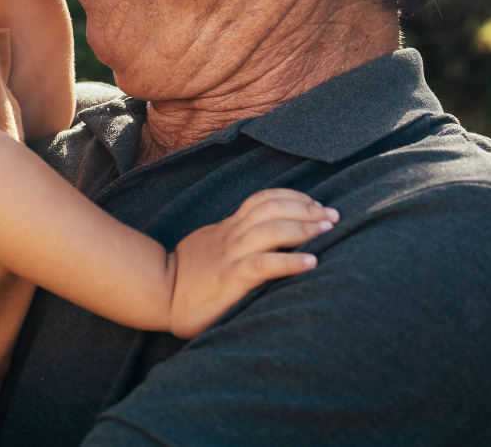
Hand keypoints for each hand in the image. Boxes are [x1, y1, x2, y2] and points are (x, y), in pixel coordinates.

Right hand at [168, 188, 338, 337]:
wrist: (158, 293)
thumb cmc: (187, 275)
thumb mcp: (210, 246)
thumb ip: (233, 240)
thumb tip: (262, 240)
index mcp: (228, 228)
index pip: (263, 199)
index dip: (293, 198)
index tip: (317, 206)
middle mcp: (232, 236)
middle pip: (272, 208)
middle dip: (307, 208)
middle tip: (332, 216)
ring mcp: (231, 256)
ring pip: (271, 229)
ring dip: (303, 227)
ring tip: (327, 230)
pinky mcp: (230, 279)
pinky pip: (264, 265)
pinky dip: (290, 262)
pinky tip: (312, 263)